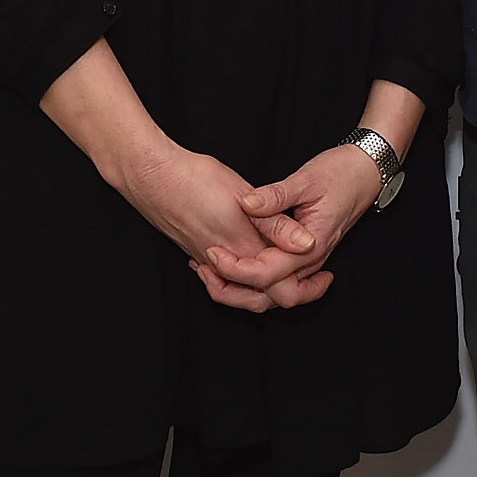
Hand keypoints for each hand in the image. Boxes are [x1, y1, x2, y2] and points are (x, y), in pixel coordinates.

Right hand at [109, 136, 321, 310]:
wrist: (150, 176)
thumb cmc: (195, 179)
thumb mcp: (243, 195)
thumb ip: (276, 223)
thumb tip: (307, 245)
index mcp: (242, 249)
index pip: (281, 290)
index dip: (307, 289)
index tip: (326, 277)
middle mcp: (224, 263)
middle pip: (261, 300)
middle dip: (290, 294)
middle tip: (315, 281)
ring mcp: (207, 259)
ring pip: (240, 292)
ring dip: (265, 289)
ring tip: (287, 274)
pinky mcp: (195, 251)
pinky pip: (222, 279)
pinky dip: (240, 279)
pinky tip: (248, 258)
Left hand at [224, 144, 388, 308]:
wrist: (368, 172)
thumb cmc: (342, 173)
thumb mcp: (306, 179)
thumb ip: (275, 195)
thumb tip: (246, 203)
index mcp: (311, 245)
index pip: (267, 273)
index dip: (236, 267)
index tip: (213, 252)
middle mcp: (311, 259)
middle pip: (271, 295)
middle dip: (236, 289)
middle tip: (208, 268)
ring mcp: (310, 259)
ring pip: (275, 291)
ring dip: (244, 286)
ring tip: (215, 267)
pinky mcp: (306, 254)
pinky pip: (280, 277)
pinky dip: (255, 275)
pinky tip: (235, 257)